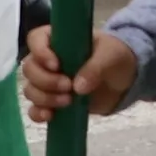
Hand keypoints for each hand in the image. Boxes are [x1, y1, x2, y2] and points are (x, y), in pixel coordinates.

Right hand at [22, 23, 139, 120]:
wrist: (126, 80)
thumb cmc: (117, 57)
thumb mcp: (112, 55)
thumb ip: (96, 67)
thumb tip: (77, 87)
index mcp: (59, 39)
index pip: (36, 39)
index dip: (40, 52)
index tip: (56, 65)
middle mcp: (48, 59)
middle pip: (29, 68)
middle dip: (45, 81)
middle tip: (68, 87)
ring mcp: (49, 82)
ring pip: (30, 89)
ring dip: (44, 98)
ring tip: (68, 102)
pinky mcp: (53, 102)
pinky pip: (34, 108)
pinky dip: (38, 113)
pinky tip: (50, 116)